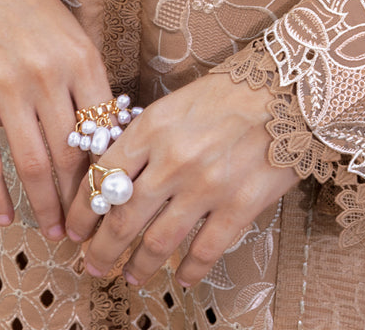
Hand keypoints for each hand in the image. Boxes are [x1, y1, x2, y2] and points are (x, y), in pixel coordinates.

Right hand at [0, 0, 111, 239]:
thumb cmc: (33, 7)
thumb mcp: (75, 36)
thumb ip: (90, 82)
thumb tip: (110, 136)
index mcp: (84, 61)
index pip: (104, 131)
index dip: (110, 172)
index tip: (115, 201)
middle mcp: (50, 76)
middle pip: (72, 155)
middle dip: (81, 200)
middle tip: (87, 231)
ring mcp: (8, 88)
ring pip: (33, 164)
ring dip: (44, 206)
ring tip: (53, 232)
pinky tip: (4, 215)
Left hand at [65, 72, 298, 286]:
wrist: (288, 87)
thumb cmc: (231, 90)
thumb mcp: (176, 102)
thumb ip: (146, 138)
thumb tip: (116, 175)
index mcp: (152, 128)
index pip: (102, 177)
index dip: (82, 211)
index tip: (76, 229)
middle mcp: (173, 160)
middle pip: (122, 218)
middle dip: (102, 249)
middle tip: (92, 264)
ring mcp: (206, 187)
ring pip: (158, 242)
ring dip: (138, 265)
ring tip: (130, 275)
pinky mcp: (239, 206)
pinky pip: (205, 251)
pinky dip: (189, 270)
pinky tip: (182, 277)